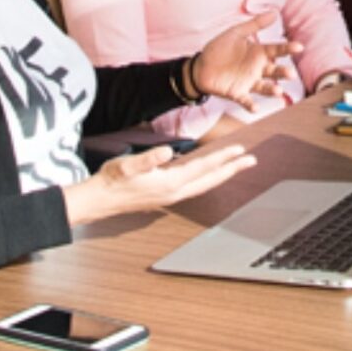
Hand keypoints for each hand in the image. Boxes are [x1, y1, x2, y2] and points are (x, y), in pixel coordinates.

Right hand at [63, 142, 254, 225]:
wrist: (100, 200)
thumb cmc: (112, 180)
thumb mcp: (127, 165)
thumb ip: (148, 159)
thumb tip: (168, 153)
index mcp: (170, 183)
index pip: (204, 168)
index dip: (223, 158)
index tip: (240, 150)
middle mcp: (176, 192)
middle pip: (211, 179)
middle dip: (232, 169)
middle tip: (252, 160)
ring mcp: (172, 196)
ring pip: (205, 184)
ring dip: (223, 175)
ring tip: (237, 165)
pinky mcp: (168, 196)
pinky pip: (196, 187)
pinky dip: (209, 179)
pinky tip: (211, 175)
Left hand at [191, 10, 303, 111]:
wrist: (200, 65)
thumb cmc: (220, 48)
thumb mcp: (236, 33)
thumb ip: (255, 24)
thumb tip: (275, 13)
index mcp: (258, 53)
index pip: (277, 50)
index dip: (288, 48)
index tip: (299, 47)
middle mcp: (257, 69)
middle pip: (274, 71)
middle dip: (283, 73)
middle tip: (290, 74)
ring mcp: (248, 82)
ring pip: (264, 87)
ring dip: (272, 90)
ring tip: (279, 91)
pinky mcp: (237, 93)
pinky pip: (245, 100)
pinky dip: (250, 105)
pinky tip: (255, 108)